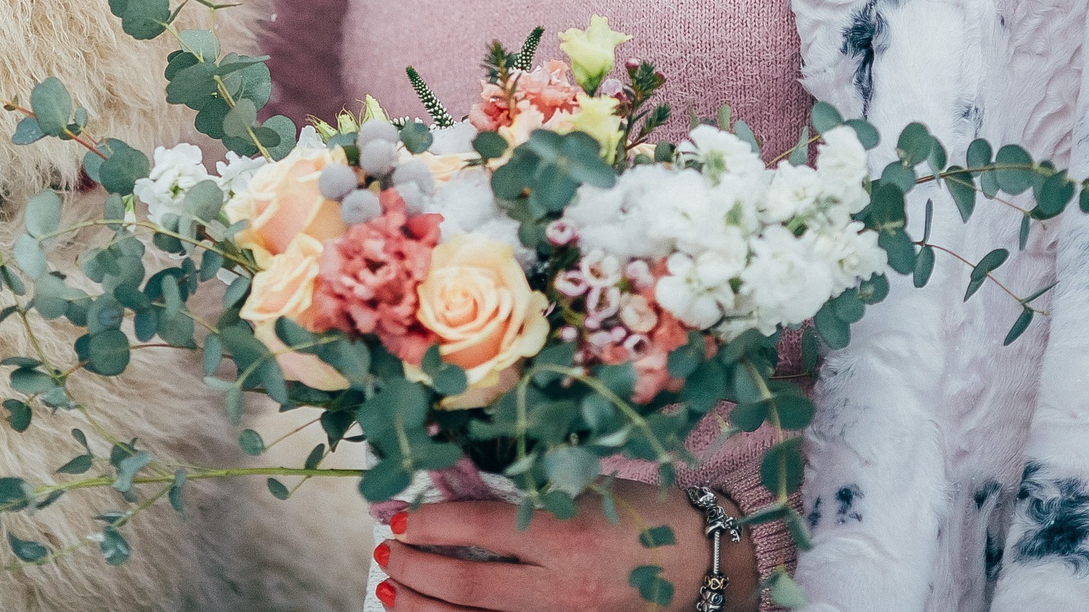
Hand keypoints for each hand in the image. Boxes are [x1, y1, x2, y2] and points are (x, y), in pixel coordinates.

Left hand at [376, 483, 758, 611]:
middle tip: (387, 554)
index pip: (478, 527)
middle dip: (415, 569)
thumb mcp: (587, 490)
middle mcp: (561, 586)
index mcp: (566, 534)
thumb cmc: (644, 515)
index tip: (401, 518)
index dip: (430, 523)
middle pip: (467, 584)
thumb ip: (530, 495)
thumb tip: (458, 494)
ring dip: (424, 608)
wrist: (701, 565)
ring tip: (392, 591)